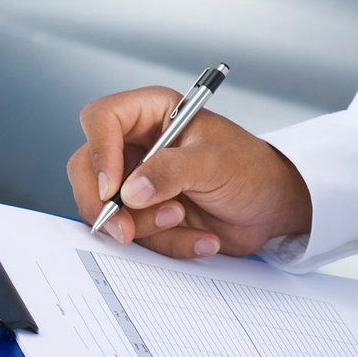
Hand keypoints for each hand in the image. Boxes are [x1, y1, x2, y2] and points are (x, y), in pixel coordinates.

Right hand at [65, 85, 312, 258]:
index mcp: (151, 113)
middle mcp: (136, 144)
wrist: (270, 207)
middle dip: (105, 205)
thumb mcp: (214, 163)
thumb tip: (131, 190)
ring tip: (184, 218)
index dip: (99, 152)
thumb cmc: (250, 169)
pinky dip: (167, 243)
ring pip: (107, 209)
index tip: (113, 188)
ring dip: (146, 226)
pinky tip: (201, 237)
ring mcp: (137, 182)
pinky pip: (135, 235)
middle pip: (87, 169)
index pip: (101, 119)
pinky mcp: (145, 214)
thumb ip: (171, 171)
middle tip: (125, 230)